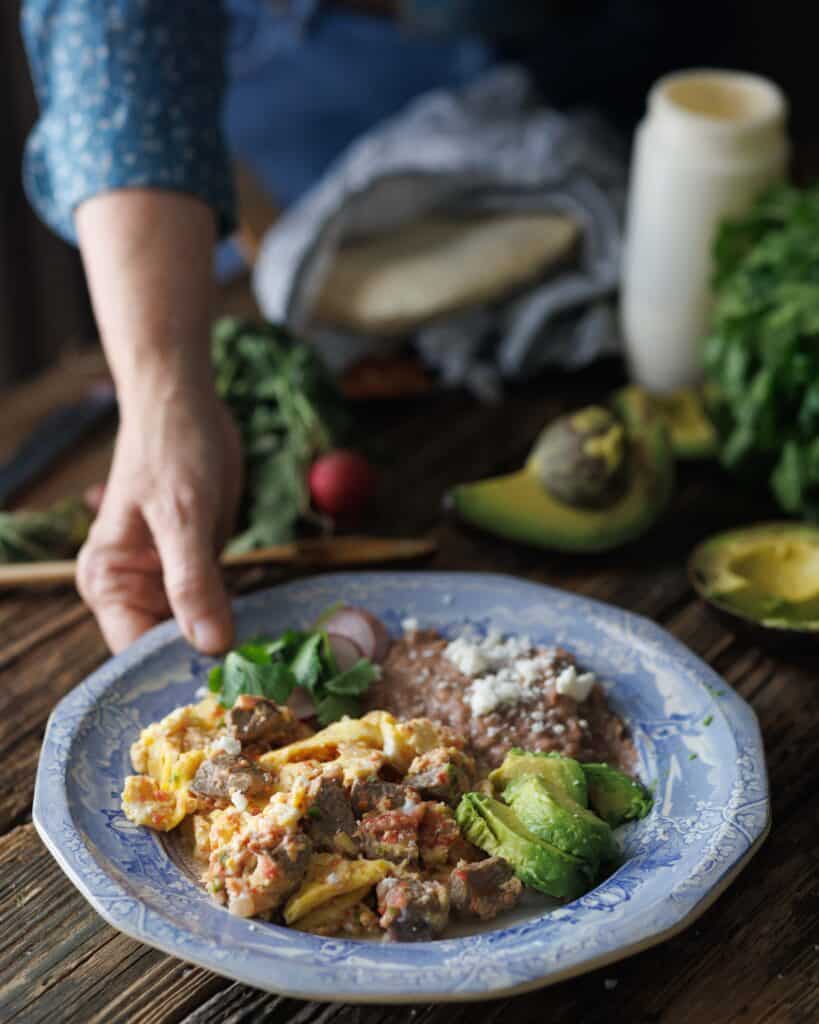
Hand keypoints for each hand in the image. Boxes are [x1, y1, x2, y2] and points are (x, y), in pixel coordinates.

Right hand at [74, 187, 234, 653]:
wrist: (187, 404)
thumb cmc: (171, 452)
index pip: (137, 650)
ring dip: (231, 647)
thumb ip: (193, 581)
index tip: (226, 699)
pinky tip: (273, 639)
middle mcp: (134, 588)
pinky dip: (240, 620)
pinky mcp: (197, 568)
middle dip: (210, 667)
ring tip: (275, 676)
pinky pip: (218, 606)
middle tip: (263, 698)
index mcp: (110, 581)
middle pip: (168, 648)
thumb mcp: (183, 517)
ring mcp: (167, 580)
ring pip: (198, 630)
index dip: (176, 675)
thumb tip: (209, 646)